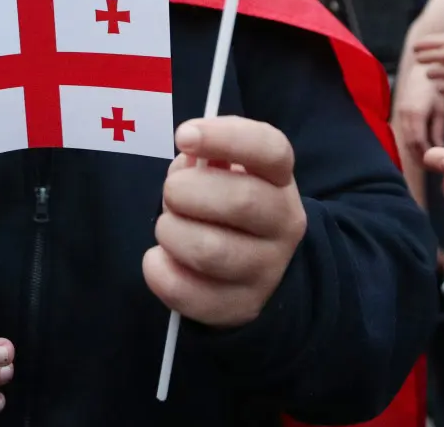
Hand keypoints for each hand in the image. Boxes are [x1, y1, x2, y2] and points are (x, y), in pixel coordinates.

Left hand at [143, 117, 306, 327]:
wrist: (254, 269)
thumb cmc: (226, 205)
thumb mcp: (224, 171)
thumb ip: (206, 155)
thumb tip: (190, 158)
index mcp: (279, 178)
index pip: (269, 149)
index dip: (225, 137)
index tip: (184, 135)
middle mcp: (284, 223)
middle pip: (239, 201)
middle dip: (185, 192)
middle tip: (171, 193)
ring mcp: (266, 270)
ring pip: (210, 251)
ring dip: (172, 232)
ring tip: (169, 228)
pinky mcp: (240, 307)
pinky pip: (186, 291)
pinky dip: (159, 271)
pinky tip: (161, 259)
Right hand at [391, 64, 443, 156]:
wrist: (422, 69)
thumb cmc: (436, 87)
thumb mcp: (441, 110)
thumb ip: (438, 130)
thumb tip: (440, 148)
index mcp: (415, 114)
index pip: (418, 141)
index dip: (426, 155)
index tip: (436, 163)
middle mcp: (403, 115)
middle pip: (408, 143)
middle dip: (418, 157)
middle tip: (431, 168)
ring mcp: (399, 113)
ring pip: (404, 139)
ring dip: (413, 151)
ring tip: (425, 161)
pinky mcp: (399, 112)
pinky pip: (403, 132)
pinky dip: (410, 143)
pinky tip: (419, 148)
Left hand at [413, 32, 443, 96]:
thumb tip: (438, 45)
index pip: (426, 42)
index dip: (419, 47)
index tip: (416, 50)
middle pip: (423, 58)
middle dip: (424, 61)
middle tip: (428, 64)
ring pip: (430, 75)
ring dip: (434, 76)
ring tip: (443, 76)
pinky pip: (441, 89)